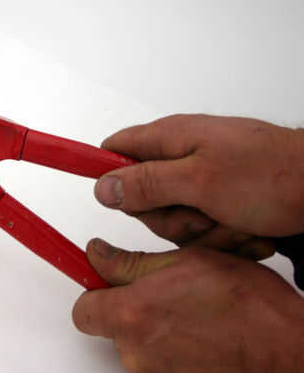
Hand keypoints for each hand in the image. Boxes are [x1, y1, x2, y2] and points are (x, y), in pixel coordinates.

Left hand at [72, 239, 303, 372]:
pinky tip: (199, 331)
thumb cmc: (247, 305)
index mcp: (132, 314)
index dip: (94, 292)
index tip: (106, 280)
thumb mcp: (185, 262)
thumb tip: (97, 254)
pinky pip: (159, 360)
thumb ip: (130, 262)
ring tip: (190, 310)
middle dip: (129, 307)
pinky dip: (172, 345)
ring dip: (154, 325)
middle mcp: (137, 350)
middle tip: (163, 291)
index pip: (83, 310)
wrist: (287, 353)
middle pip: (111, 326)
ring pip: (137, 342)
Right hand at [95, 115, 303, 257]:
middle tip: (199, 213)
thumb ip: (147, 183)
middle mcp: (180, 156)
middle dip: (168, 217)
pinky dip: (219, 234)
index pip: (115, 150)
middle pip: (141, 196)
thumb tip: (102, 187)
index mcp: (170, 138)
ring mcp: (200, 179)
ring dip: (199, 230)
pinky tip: (242, 227)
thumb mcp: (200, 181)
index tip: (118, 201)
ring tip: (230, 221)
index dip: (108, 175)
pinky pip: (198, 227)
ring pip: (170, 217)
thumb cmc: (270, 176)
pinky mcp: (217, 199)